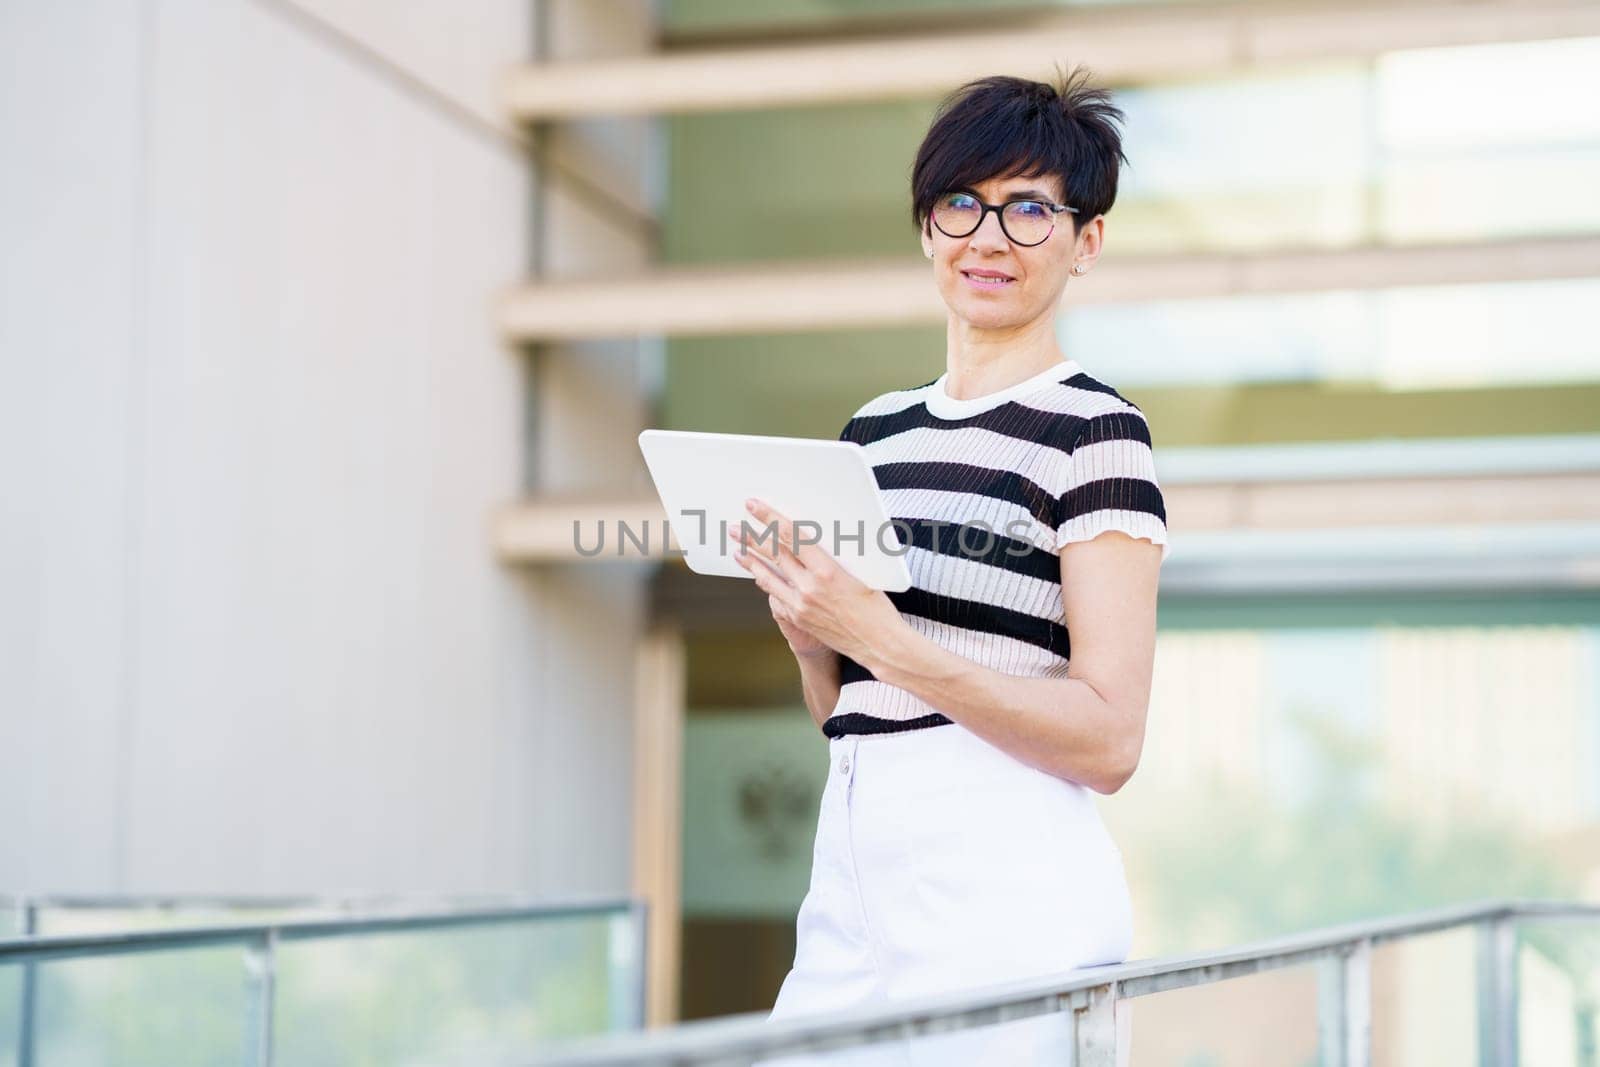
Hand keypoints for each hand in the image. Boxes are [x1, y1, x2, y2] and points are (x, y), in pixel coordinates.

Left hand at [731, 497, 905, 668]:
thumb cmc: (876, 607)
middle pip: (774, 554)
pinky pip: (776, 595)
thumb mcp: (860, 572)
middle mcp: (810, 587)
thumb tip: (816, 539)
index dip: (770, 518)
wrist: (878, 644)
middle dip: (752, 537)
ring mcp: (801, 605)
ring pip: (768, 577)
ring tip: (737, 548)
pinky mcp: (798, 618)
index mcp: (827, 570)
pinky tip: (757, 574)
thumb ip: (834, 556)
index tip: (754, 506)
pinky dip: (765, 582)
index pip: (791, 536)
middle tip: (736, 526)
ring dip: (751, 560)